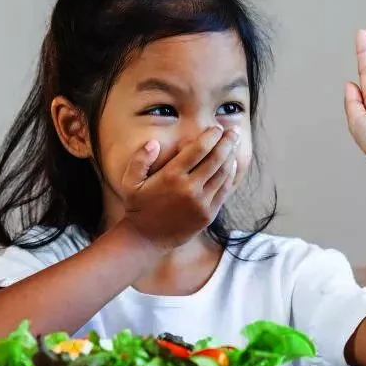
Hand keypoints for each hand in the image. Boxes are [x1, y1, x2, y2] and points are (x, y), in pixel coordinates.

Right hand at [120, 126, 238, 248]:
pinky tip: (232, 165)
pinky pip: (224, 191)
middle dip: (227, 142)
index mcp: (171, 176)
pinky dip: (230, 176)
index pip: (198, 150)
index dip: (211, 136)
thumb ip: (139, 160)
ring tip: (235, 144)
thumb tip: (153, 143)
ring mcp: (201, 203)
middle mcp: (189, 188)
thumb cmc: (138, 206)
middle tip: (234, 130)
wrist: (147, 238)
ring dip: (231, 156)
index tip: (217, 128)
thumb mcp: (129, 182)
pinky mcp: (208, 214)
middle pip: (215, 159)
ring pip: (223, 174)